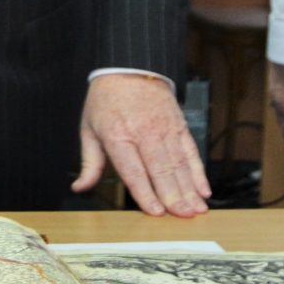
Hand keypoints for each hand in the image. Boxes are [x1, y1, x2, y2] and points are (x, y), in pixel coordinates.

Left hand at [72, 74, 207, 214]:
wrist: (128, 67)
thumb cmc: (106, 100)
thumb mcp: (89, 128)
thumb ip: (89, 162)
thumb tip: (80, 187)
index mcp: (118, 135)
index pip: (134, 171)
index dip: (146, 193)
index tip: (156, 212)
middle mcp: (144, 132)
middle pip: (161, 170)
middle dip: (174, 196)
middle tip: (183, 217)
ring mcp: (164, 128)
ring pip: (179, 164)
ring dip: (190, 189)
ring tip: (197, 210)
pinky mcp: (178, 125)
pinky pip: (190, 151)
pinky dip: (198, 172)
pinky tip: (203, 189)